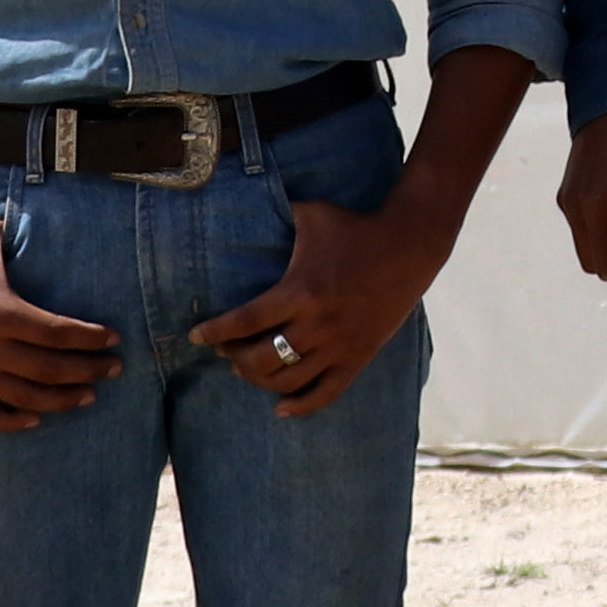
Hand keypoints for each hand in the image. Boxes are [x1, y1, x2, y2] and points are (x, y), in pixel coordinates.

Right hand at [0, 212, 121, 430]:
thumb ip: (21, 234)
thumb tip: (53, 221)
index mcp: (0, 312)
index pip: (59, 334)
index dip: (91, 339)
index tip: (115, 340)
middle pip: (51, 370)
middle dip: (89, 370)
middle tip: (115, 369)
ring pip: (26, 398)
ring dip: (62, 400)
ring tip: (89, 395)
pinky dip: (13, 421)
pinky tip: (36, 419)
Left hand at [193, 185, 462, 420]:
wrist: (409, 246)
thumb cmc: (355, 226)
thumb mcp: (312, 214)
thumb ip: (277, 214)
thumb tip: (243, 198)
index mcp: (300, 291)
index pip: (246, 322)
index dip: (216, 332)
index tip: (197, 336)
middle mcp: (317, 324)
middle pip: (260, 358)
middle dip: (234, 358)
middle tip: (225, 350)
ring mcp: (339, 345)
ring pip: (288, 381)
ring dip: (259, 380)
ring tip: (248, 369)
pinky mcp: (358, 357)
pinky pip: (326, 394)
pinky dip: (300, 406)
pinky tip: (280, 408)